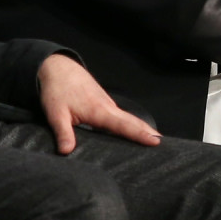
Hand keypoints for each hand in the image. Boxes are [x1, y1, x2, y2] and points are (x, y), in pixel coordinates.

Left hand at [38, 53, 161, 153]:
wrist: (57, 67)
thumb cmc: (56, 90)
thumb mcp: (55, 114)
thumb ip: (63, 133)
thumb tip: (66, 152)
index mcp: (99, 111)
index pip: (124, 125)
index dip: (140, 134)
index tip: (157, 141)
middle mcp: (108, 107)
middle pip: (133, 121)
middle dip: (148, 132)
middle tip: (164, 145)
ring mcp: (107, 103)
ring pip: (128, 118)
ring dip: (143, 128)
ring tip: (156, 140)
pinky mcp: (104, 103)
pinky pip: (122, 116)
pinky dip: (132, 123)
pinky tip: (135, 131)